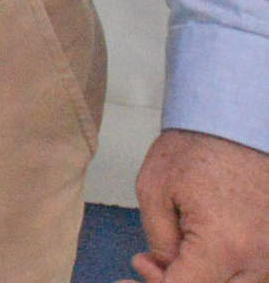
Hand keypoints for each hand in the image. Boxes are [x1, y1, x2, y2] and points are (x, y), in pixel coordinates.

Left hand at [132, 129, 268, 282]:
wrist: (240, 123)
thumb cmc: (199, 148)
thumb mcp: (155, 191)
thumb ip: (158, 240)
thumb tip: (162, 268)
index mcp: (224, 247)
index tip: (134, 270)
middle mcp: (258, 260)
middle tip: (146, 265)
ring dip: (202, 279)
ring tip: (170, 258)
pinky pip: (250, 274)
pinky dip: (224, 273)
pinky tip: (198, 254)